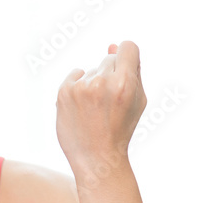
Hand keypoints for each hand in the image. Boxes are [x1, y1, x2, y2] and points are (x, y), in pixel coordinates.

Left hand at [56, 41, 145, 173]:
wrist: (97, 158)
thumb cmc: (121, 129)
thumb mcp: (138, 101)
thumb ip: (131, 70)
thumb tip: (112, 44)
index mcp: (125, 84)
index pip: (128, 47)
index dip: (128, 57)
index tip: (126, 69)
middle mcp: (101, 82)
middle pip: (109, 59)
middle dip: (111, 75)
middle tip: (110, 102)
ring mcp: (80, 87)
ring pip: (91, 70)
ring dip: (94, 84)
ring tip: (95, 109)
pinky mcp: (63, 92)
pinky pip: (75, 75)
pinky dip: (79, 87)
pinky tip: (83, 107)